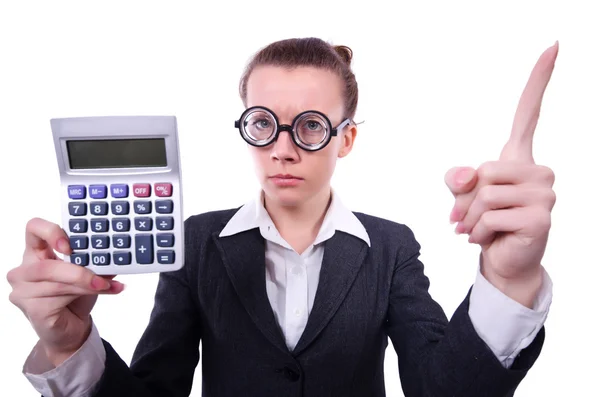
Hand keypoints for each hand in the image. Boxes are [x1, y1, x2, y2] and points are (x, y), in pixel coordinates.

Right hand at [6, 217, 124, 365]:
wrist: (73, 328)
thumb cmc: (76, 296)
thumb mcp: (87, 271)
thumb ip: (93, 258)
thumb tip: (112, 250)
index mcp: (36, 252)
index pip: (34, 228)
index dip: (51, 232)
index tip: (70, 245)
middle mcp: (24, 270)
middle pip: (46, 265)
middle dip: (77, 271)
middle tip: (101, 275)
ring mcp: (23, 291)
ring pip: (57, 282)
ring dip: (87, 283)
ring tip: (109, 284)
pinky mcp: (32, 309)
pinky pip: (60, 297)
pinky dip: (84, 293)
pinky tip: (104, 291)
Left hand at [445, 42, 558, 307]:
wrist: (503, 261)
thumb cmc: (486, 223)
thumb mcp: (464, 197)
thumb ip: (459, 179)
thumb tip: (465, 177)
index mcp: (519, 158)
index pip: (528, 114)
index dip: (539, 81)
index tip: (553, 46)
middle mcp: (539, 170)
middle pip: (485, 170)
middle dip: (466, 199)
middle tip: (467, 217)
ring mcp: (545, 193)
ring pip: (486, 194)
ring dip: (468, 217)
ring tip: (475, 229)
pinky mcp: (541, 217)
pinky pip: (490, 216)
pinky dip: (476, 230)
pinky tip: (484, 239)